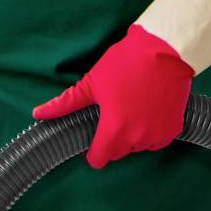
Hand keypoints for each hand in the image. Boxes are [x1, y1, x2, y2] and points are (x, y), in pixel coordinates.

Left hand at [33, 24, 194, 167]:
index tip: (94, 142)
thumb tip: (37, 114)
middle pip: (118, 152)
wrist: (167, 50)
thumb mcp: (93, 82)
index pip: (99, 159)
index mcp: (114, 129)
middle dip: (113, 140)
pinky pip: (157, 140)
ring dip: (134, 135)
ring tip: (134, 108)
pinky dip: (152, 131)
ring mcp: (157, 134)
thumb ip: (67, 103)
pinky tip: (149, 111)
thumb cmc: (126, 63)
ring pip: (138, 146)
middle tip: (115, 114)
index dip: (93, 152)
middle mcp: (136, 137)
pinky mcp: (173, 129)